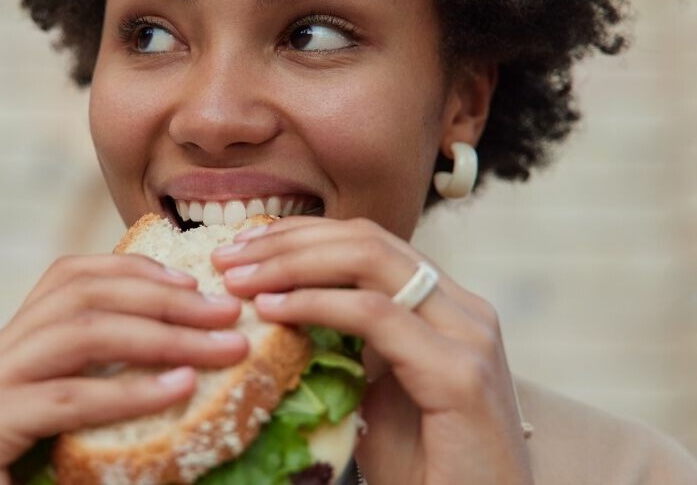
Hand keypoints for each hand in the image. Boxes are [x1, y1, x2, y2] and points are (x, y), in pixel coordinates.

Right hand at [0, 253, 248, 483]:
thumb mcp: (65, 429)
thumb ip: (102, 388)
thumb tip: (187, 361)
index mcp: (3, 350)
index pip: (68, 281)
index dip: (134, 270)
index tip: (194, 282)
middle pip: (80, 297)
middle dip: (163, 300)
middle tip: (226, 313)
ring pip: (79, 335)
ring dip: (162, 337)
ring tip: (220, 348)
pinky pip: (68, 400)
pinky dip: (130, 392)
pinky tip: (178, 389)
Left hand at [212, 217, 531, 484]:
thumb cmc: (425, 470)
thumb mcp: (377, 392)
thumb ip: (349, 345)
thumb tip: (281, 310)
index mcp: (447, 308)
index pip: (368, 243)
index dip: (302, 235)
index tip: (242, 245)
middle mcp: (465, 310)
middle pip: (366, 240)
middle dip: (288, 240)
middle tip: (228, 255)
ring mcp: (468, 336)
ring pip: (370, 262)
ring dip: (292, 263)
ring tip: (238, 277)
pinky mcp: (460, 374)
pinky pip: (375, 315)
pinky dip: (316, 304)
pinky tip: (272, 309)